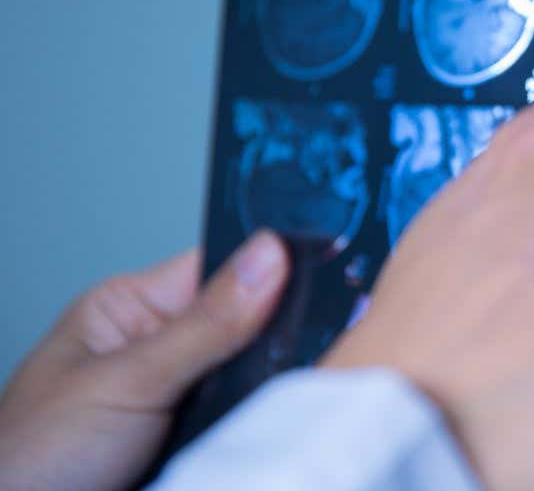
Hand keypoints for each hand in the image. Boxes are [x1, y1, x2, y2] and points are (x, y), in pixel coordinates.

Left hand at [0, 231, 289, 490]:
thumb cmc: (29, 459)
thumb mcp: (127, 380)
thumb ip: (205, 323)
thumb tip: (269, 256)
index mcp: (133, 309)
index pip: (221, 264)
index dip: (271, 264)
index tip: (323, 268)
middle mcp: (162, 348)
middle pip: (249, 322)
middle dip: (276, 337)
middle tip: (301, 347)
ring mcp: (184, 397)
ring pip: (258, 375)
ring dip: (272, 386)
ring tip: (281, 395)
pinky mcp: (201, 441)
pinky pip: (254, 421)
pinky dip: (266, 426)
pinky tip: (276, 426)